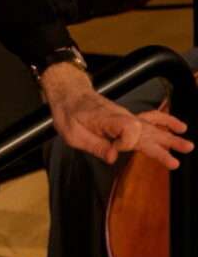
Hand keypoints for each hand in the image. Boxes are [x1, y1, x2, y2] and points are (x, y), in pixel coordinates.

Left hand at [43, 64, 192, 168]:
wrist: (69, 94)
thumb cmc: (69, 114)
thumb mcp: (73, 134)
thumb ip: (95, 146)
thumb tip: (113, 157)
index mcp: (108, 119)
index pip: (128, 131)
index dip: (125, 143)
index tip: (115, 149)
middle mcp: (122, 117)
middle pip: (146, 132)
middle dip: (161, 147)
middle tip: (175, 162)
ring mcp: (127, 117)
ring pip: (152, 127)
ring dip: (170, 137)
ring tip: (188, 146)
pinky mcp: (128, 119)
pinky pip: (150, 119)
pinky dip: (165, 121)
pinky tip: (179, 127)